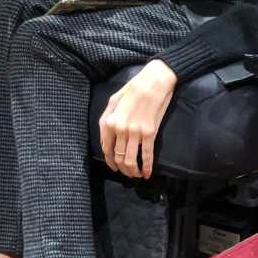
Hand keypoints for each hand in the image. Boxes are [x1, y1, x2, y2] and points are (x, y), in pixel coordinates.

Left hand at [99, 60, 177, 178]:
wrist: (154, 82)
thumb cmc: (133, 88)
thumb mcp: (113, 100)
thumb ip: (106, 119)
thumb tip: (104, 138)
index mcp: (110, 121)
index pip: (106, 148)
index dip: (110, 161)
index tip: (114, 167)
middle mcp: (120, 129)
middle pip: (118, 156)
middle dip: (122, 169)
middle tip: (126, 173)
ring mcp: (135, 132)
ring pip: (131, 159)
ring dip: (132, 171)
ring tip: (136, 175)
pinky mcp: (150, 133)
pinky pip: (147, 155)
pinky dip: (147, 167)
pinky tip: (147, 174)